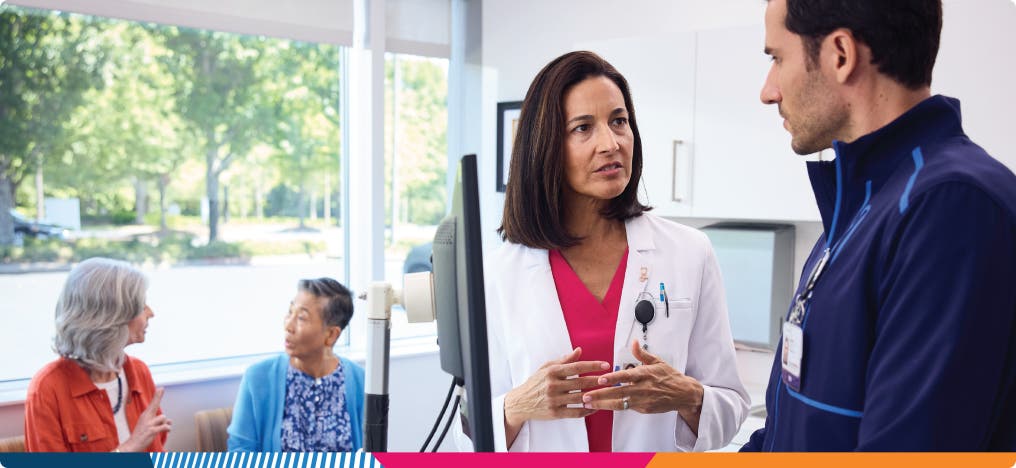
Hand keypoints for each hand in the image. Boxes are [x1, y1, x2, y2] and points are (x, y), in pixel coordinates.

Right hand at [117, 388, 171, 451]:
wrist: (132, 445)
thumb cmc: (141, 436)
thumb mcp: (148, 426)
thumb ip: (159, 422)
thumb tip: (170, 420)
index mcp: (145, 416)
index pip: (152, 404)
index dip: (157, 396)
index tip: (161, 388)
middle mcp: (146, 418)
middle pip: (154, 405)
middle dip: (158, 397)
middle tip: (161, 388)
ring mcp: (148, 424)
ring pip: (163, 418)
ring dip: (165, 423)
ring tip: (160, 429)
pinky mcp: (151, 431)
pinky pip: (165, 427)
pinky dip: (168, 429)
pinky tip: (167, 431)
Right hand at [503, 348, 607, 441]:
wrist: (520, 402)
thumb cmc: (535, 383)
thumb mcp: (546, 368)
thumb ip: (564, 360)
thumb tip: (579, 350)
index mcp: (552, 371)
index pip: (577, 366)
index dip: (593, 365)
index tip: (606, 364)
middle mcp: (553, 385)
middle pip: (581, 382)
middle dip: (598, 380)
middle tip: (612, 379)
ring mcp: (554, 400)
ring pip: (580, 397)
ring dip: (595, 395)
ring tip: (607, 393)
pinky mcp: (555, 413)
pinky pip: (575, 412)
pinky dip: (587, 410)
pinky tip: (595, 407)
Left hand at [582, 341, 703, 431]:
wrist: (684, 394)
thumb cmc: (669, 376)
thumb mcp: (657, 361)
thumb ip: (642, 354)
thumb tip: (634, 342)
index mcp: (645, 374)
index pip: (627, 376)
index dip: (614, 378)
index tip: (601, 379)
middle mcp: (643, 388)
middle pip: (620, 392)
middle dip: (601, 395)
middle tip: (585, 396)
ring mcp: (643, 400)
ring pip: (620, 403)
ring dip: (603, 404)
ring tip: (588, 403)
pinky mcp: (644, 409)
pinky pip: (626, 408)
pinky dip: (613, 407)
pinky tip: (600, 406)